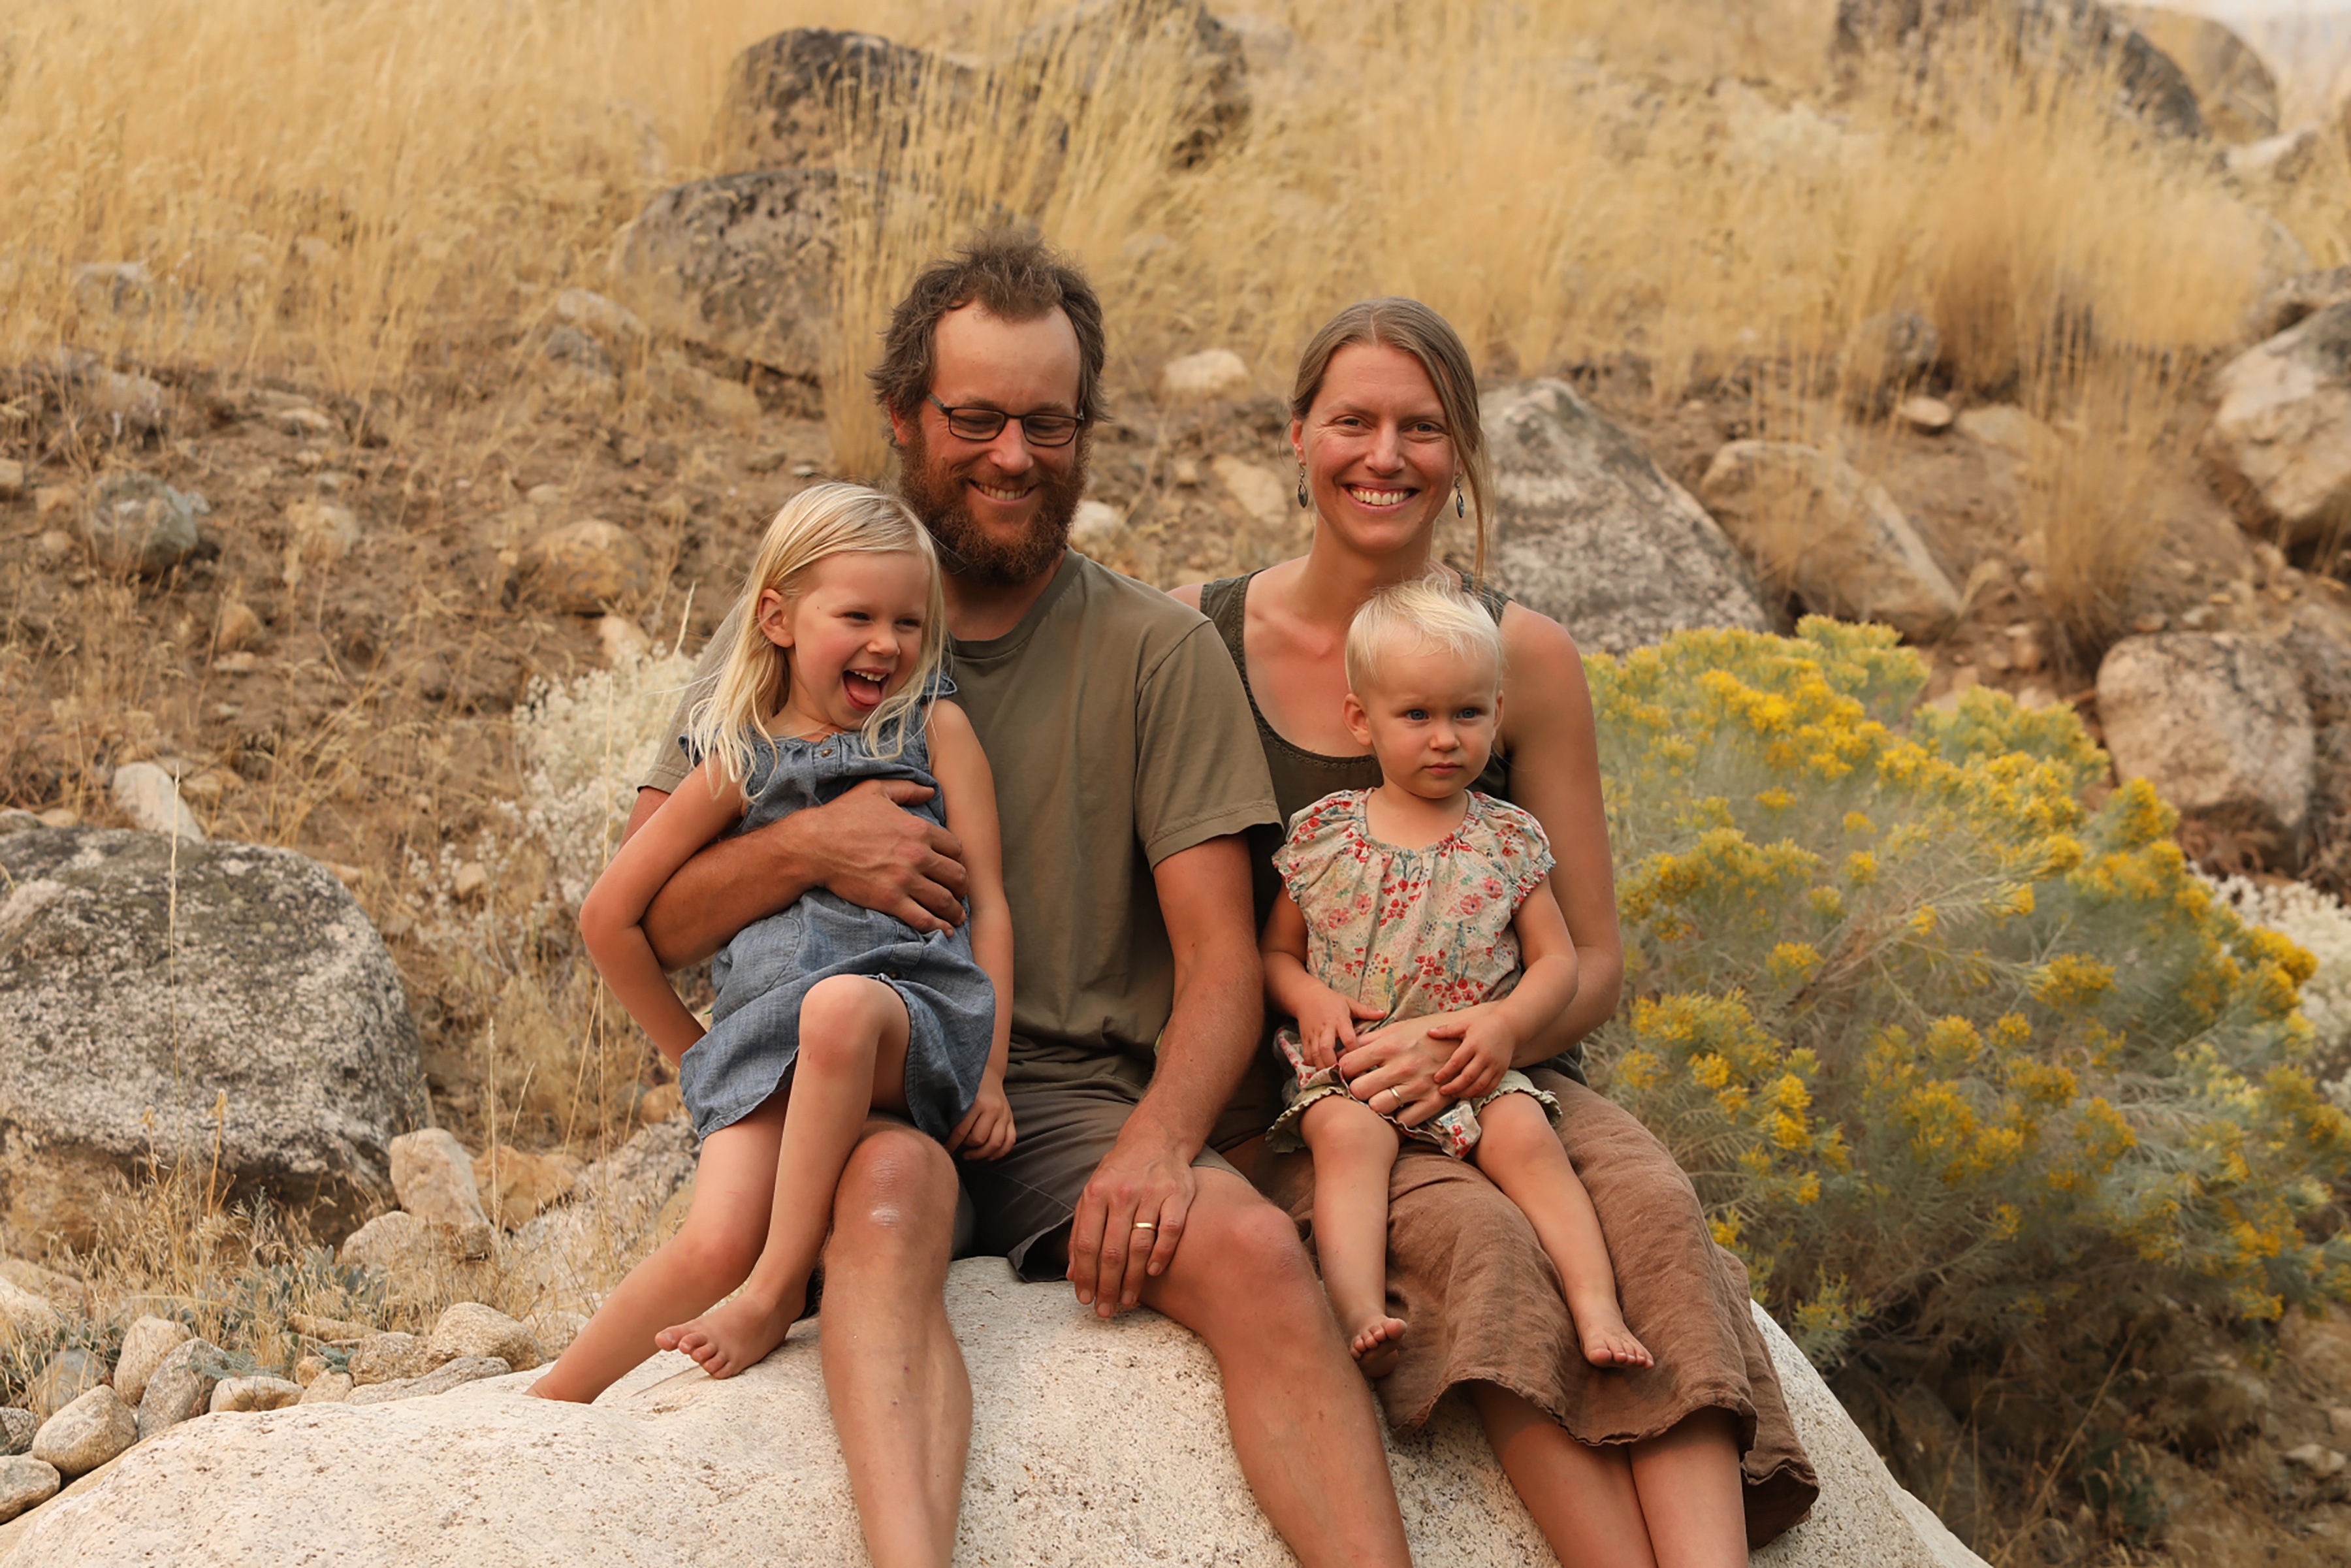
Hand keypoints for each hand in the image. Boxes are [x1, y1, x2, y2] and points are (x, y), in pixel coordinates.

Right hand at [794, 778, 968, 932]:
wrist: (814, 844)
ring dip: (955, 910)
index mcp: (918, 829)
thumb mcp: (875, 791)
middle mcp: (918, 855)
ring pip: (945, 899)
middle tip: (959, 893)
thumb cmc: (842, 816)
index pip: (956, 848)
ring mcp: (905, 879)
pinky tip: (944, 931)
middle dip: (961, 886)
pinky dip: (938, 927)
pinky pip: (924, 918)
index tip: (954, 866)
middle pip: (957, 875)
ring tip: (957, 916)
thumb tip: (930, 790)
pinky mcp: (890, 900)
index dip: (958, 859)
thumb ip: (906, 789)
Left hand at [947, 1080, 1015, 1159]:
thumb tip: (939, 1134)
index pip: (962, 1131)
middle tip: (959, 1148)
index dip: (952, 1144)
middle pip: (979, 1139)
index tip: (945, 1150)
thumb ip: (952, 1113)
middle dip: (967, 1147)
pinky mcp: (1011, 1119)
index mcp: (977, 1102)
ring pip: (995, 1143)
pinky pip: (1010, 1141)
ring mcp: (1004, 1115)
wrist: (988, 1074)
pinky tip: (989, 1156)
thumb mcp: (960, 1096)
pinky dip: (1000, 1153)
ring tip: (970, 1155)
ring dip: (981, 1154)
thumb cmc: (969, 1087)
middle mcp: (993, 1109)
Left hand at [1066, 1123, 1195, 1315]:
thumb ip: (1080, 1232)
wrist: (1155, 1140)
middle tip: (1106, 1311)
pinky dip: (1162, 1254)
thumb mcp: (1091, 1194)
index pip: (1087, 1243)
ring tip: (1128, 1302)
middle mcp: (1123, 1193)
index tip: (1085, 1299)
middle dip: (1108, 1286)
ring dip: (1133, 1280)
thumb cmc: (1119, 1173)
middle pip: (1113, 1250)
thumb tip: (1070, 1273)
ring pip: (1140, 1245)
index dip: (1085, 1275)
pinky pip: (1171, 1230)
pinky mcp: (1178, 1194)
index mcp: (1096, 1193)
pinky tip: (1152, 1272)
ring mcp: (1152, 1193)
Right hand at [1293, 986, 1385, 1070]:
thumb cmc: (1331, 1001)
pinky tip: (1320, 1071)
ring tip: (1332, 1078)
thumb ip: (1366, 1011)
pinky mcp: (1304, 1039)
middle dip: (1333, 1063)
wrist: (1306, 996)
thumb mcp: (1349, 1003)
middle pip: (1326, 1048)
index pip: (1347, 1037)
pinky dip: (1312, 1064)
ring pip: (1315, 1054)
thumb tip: (1384, 1013)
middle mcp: (1325, 1028)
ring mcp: (1313, 1034)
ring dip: (1322, 1067)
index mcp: (1339, 1020)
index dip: (1353, 1051)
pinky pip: (1306, 1054)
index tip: (1361, 1061)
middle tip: (1342, 1075)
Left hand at [1337, 1010, 1478, 1127]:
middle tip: (1365, 1086)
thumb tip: (1342, 1051)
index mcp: (1391, 1045)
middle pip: (1358, 1090)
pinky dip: (1400, 1115)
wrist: (1469, 1040)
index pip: (1349, 1065)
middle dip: (1357, 1089)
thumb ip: (1370, 1039)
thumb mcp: (1400, 1028)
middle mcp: (1402, 1066)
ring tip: (1383, 1096)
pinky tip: (1402, 1105)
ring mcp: (1419, 1085)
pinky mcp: (1435, 1101)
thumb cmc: (1429, 1032)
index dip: (1345, 1070)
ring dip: (1377, 1103)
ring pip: (1378, 1107)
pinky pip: (1405, 1120)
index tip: (1351, 1072)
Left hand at [1427, 1010, 1517, 1101]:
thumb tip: (1430, 1032)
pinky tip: (1469, 1093)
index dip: (1445, 1073)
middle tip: (1442, 1091)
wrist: (1509, 1028)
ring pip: (1479, 1085)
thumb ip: (1447, 1030)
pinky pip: (1490, 1087)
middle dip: (1453, 1087)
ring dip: (1465, 1092)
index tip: (1436, 1079)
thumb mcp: (1465, 1025)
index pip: (1457, 1062)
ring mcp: (1495, 1066)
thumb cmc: (1484, 1026)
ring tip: (1453, 1094)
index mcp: (1473, 1044)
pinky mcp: (1501, 1072)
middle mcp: (1485, 1056)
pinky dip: (1479, 1093)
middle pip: (1468, 1077)